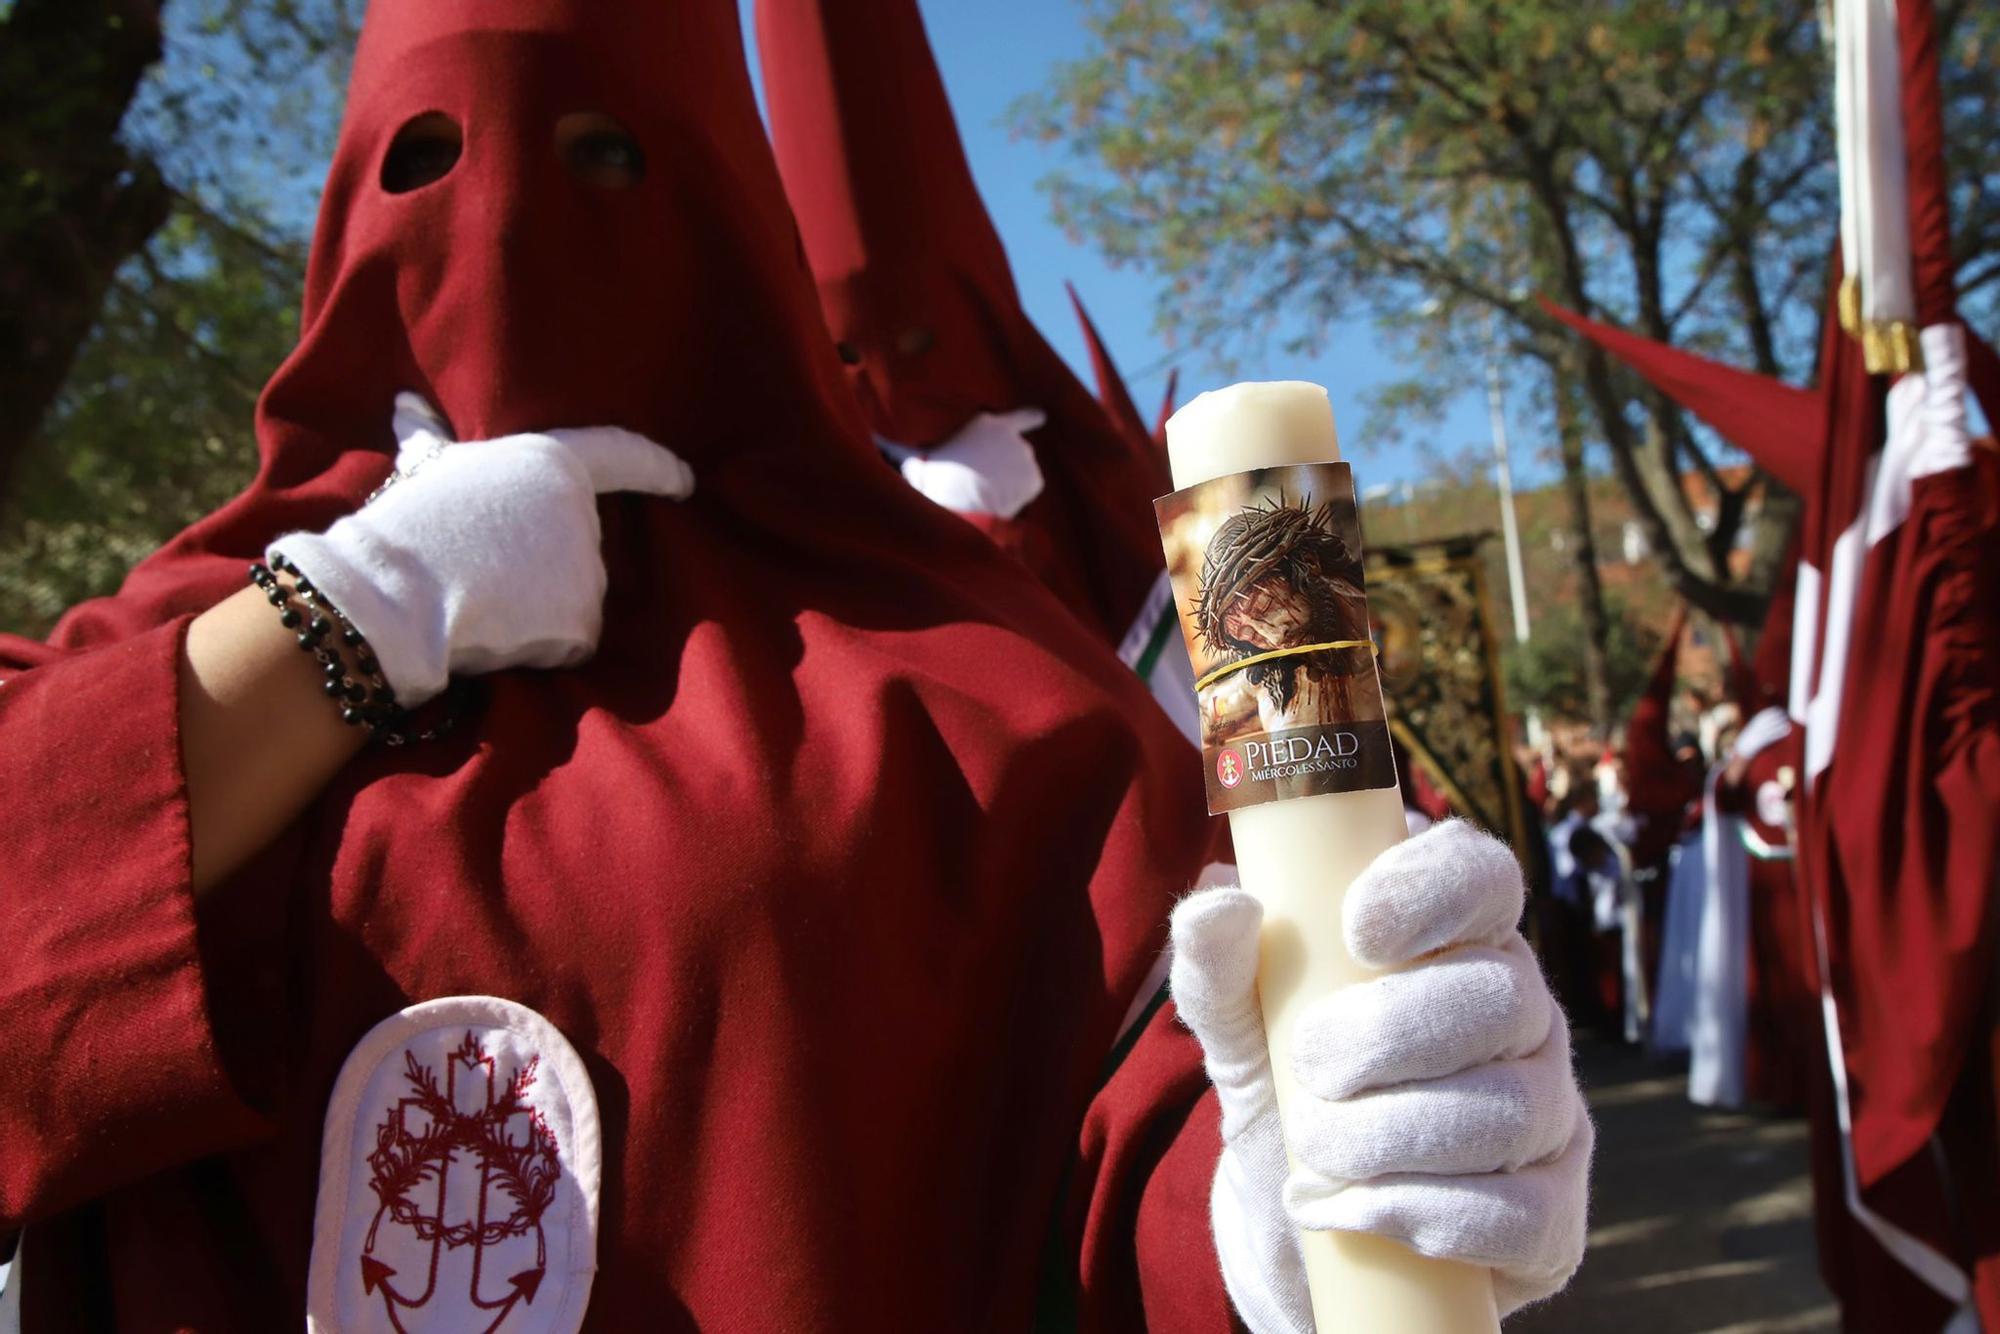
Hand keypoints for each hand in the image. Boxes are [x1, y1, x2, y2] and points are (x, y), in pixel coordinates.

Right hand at [270, 395, 693, 704]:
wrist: (395, 595)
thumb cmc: (409, 526)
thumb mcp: (423, 469)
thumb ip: (429, 437)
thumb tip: (407, 404)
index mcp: (551, 463)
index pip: (620, 456)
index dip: (657, 467)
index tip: (685, 479)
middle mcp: (582, 512)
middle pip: (579, 551)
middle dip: (540, 568)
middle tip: (482, 567)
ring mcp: (588, 568)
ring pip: (572, 600)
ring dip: (535, 609)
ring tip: (480, 595)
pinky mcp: (583, 622)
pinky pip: (569, 642)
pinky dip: (539, 647)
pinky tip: (498, 630)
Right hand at [896, 408, 1045, 518]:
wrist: (960, 505)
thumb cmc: (936, 480)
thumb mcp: (915, 461)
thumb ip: (898, 449)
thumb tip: (868, 438)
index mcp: (987, 422)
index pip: (1020, 416)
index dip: (1031, 418)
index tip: (1042, 417)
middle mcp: (1012, 436)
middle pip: (1015, 449)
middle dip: (1005, 463)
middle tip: (983, 480)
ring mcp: (1026, 457)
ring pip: (1021, 470)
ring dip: (1011, 480)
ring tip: (987, 493)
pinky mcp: (1034, 480)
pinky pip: (1028, 488)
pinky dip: (1019, 495)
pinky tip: (1000, 501)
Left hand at [1170, 821, 1590, 1330]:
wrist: (1288, 1231)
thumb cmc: (1280, 1094)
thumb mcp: (1235, 1029)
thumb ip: (1217, 967)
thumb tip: (1222, 902)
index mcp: (1452, 939)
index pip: (1483, 877)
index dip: (1435, 890)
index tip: (1357, 929)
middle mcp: (1520, 1013)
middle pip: (1503, 996)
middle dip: (1393, 1033)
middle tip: (1309, 1065)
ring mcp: (1548, 1114)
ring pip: (1513, 1109)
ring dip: (1391, 1134)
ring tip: (1311, 1149)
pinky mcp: (1552, 1217)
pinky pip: (1523, 1214)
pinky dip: (1422, 1213)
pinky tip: (1351, 1209)